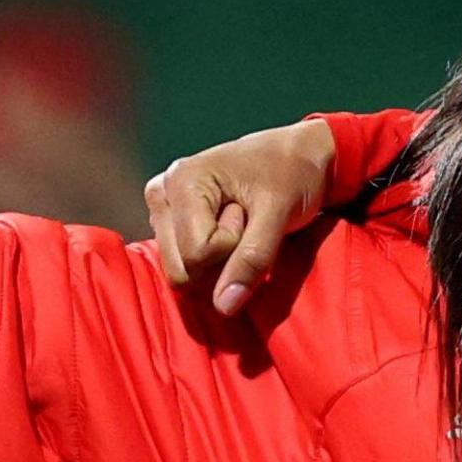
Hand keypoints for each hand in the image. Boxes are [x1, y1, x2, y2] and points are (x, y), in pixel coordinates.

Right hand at [144, 118, 336, 314]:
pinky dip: (213, 259)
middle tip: (246, 222)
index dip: (233, 247)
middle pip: (180, 269)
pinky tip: (228, 230)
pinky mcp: (170, 221)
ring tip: (239, 221)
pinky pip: (184, 264)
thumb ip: (252, 260)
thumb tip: (224, 307)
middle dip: (222, 259)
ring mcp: (162, 208)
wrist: (300, 154)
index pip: (197, 254)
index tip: (251, 214)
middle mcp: (161, 193)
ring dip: (218, 259)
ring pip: (180, 272)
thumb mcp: (279, 214)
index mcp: (181, 181)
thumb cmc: (293, 174)